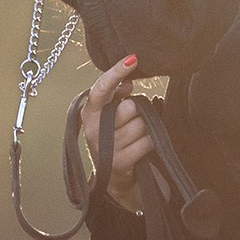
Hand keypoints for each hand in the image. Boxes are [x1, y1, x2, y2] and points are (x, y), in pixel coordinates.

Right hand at [82, 53, 152, 212]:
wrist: (116, 180)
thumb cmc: (116, 141)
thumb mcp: (112, 118)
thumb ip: (117, 98)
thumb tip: (127, 84)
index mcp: (90, 114)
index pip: (101, 89)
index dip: (116, 73)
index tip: (132, 59)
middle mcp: (93, 130)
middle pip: (129, 107)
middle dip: (137, 113)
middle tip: (132, 124)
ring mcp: (105, 148)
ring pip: (141, 125)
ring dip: (145, 131)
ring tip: (135, 140)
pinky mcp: (119, 163)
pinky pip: (146, 142)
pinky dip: (149, 144)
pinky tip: (140, 151)